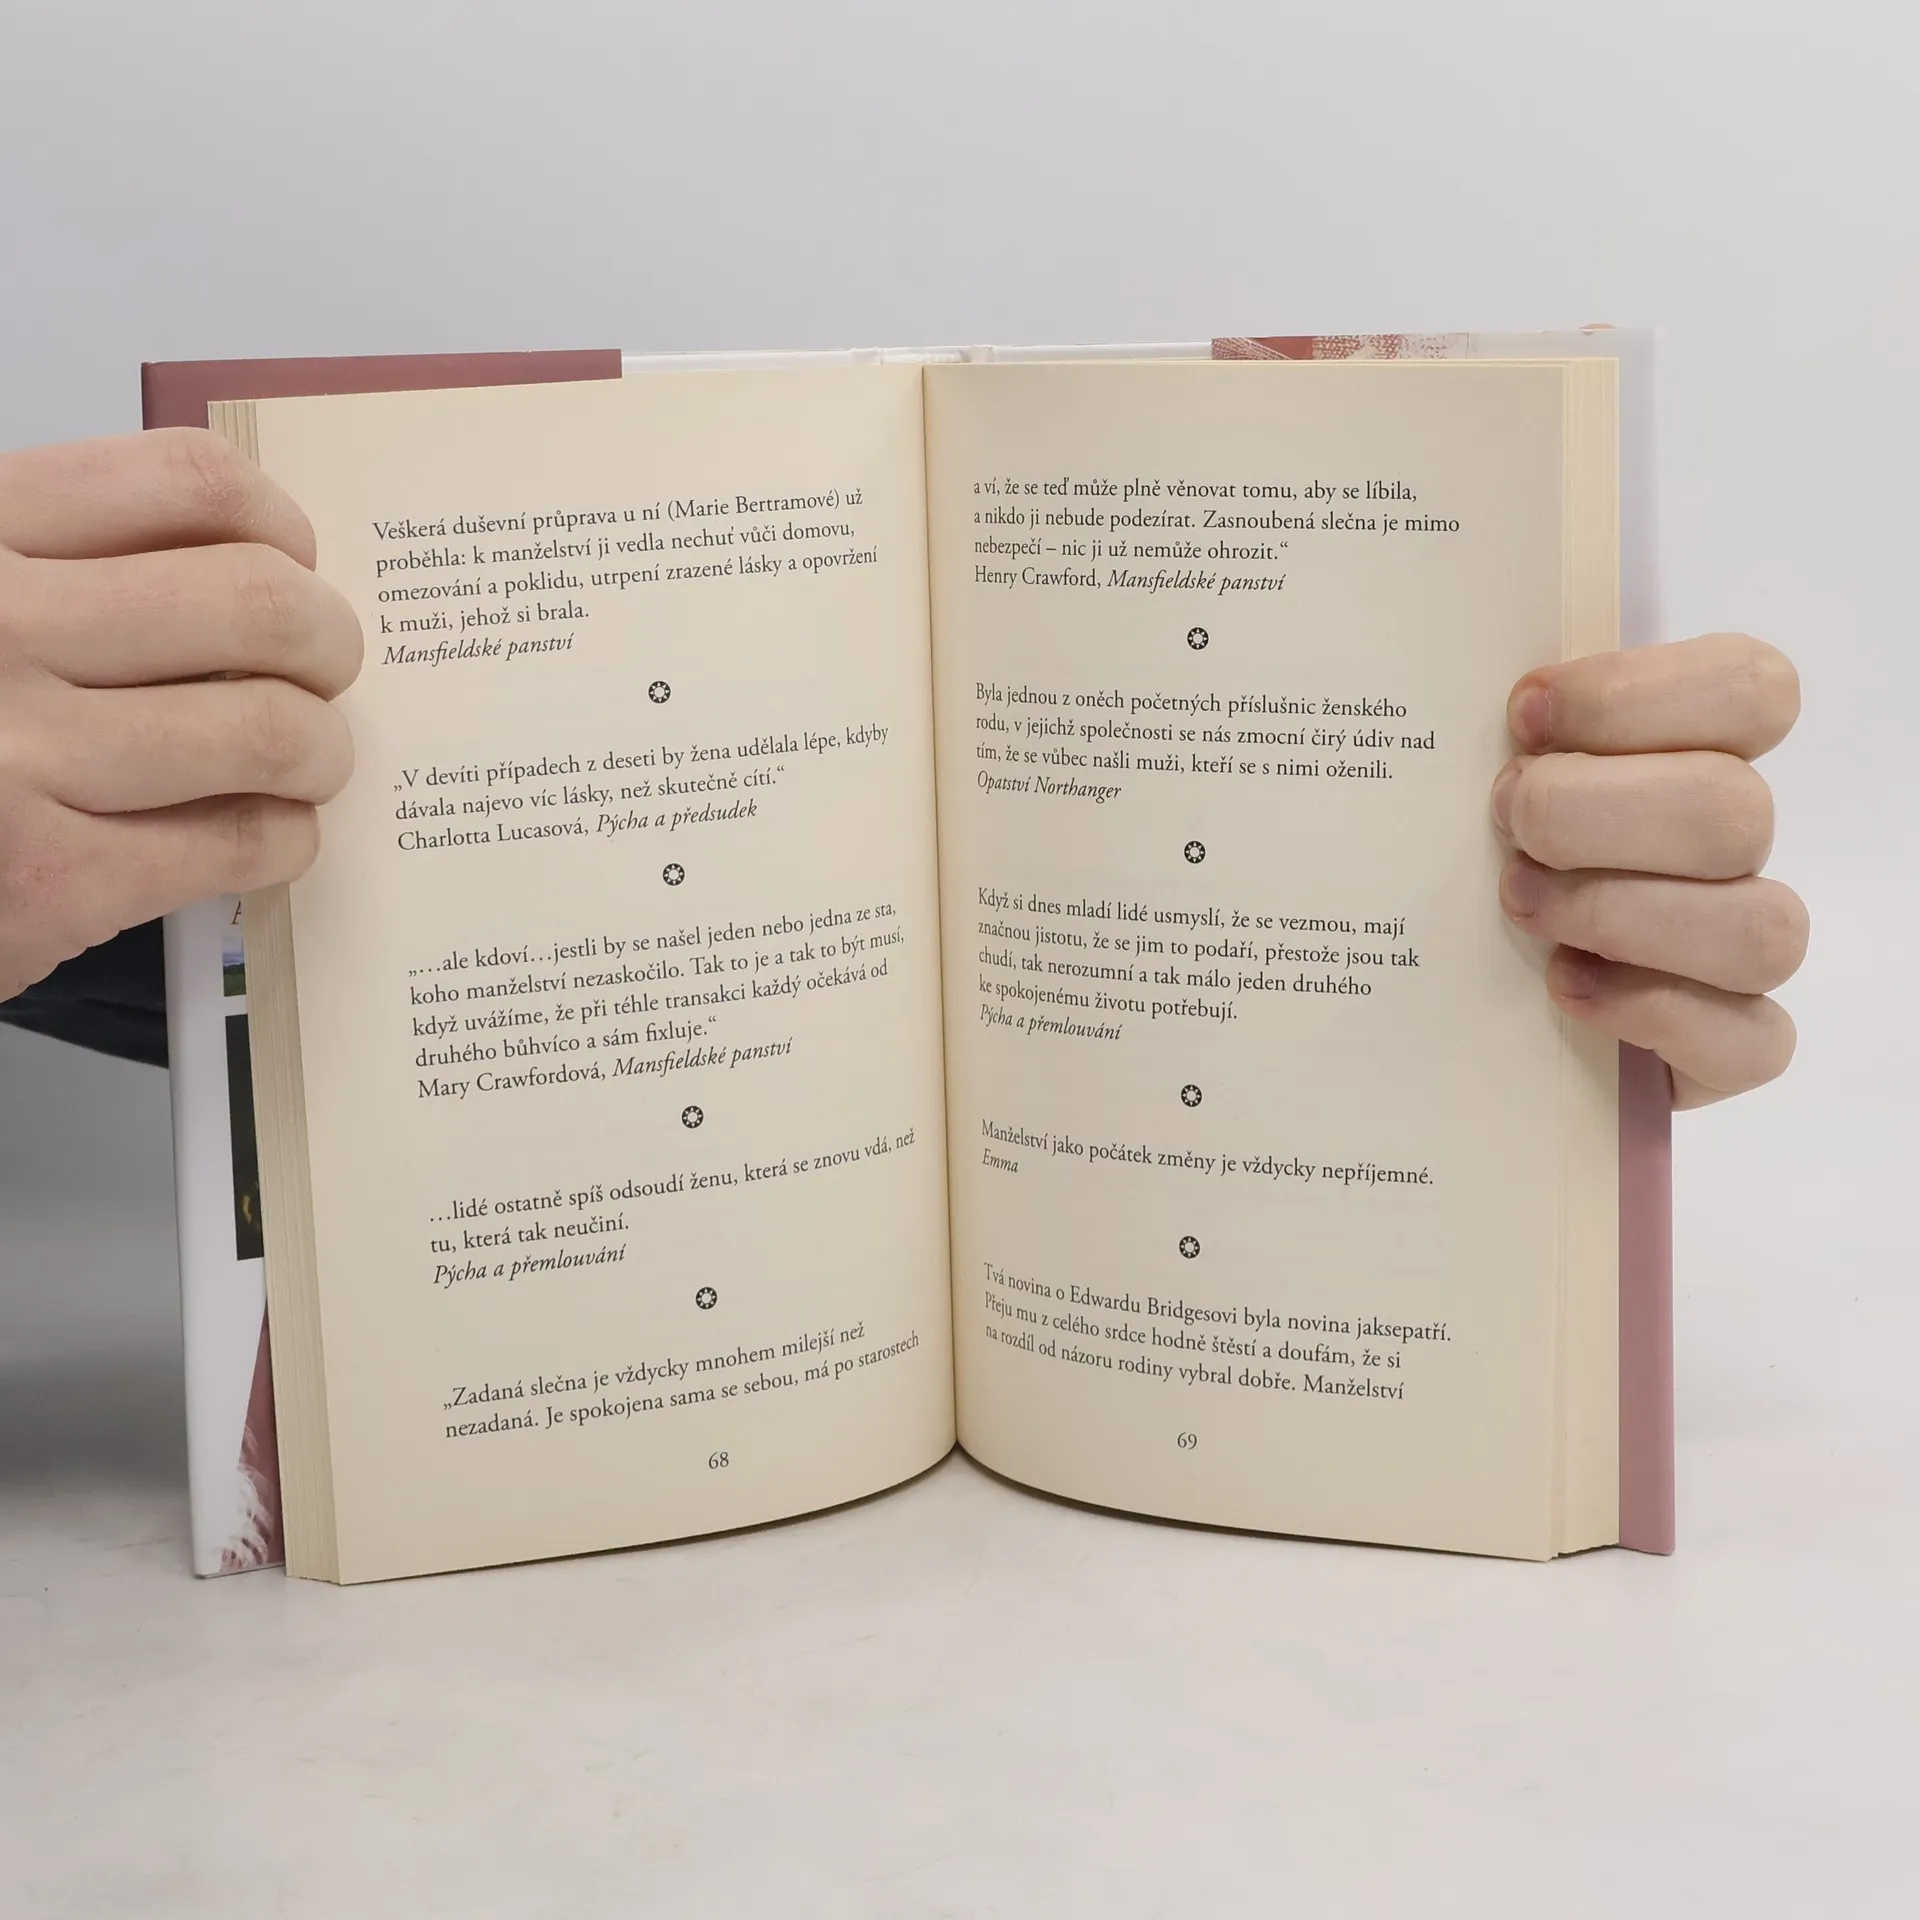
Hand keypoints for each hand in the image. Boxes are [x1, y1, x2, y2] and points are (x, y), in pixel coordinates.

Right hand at [0, 429, 361, 1002]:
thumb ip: (57, 563)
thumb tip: (238, 563)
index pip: (186, 482)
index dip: (277, 522)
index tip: (292, 557)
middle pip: (256, 604)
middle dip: (328, 640)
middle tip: (326, 667)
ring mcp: (20, 760)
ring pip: (265, 729)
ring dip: (320, 748)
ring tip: (309, 758)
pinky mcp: (49, 880)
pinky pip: (236, 841)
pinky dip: (285, 837)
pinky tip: (272, 831)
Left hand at [1493, 632, 1804, 1108]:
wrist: (1455, 989)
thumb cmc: (1473, 844)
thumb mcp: (1469, 769)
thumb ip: (1484, 723)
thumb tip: (1430, 655)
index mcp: (1696, 750)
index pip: (1748, 690)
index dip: (1636, 695)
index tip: (1523, 715)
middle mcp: (1733, 845)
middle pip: (1736, 812)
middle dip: (1597, 814)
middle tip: (1504, 822)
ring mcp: (1741, 946)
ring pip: (1760, 930)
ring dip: (1621, 915)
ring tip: (1520, 906)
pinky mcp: (1731, 1043)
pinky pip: (1750, 1040)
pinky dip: (1651, 1013)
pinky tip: (1563, 986)